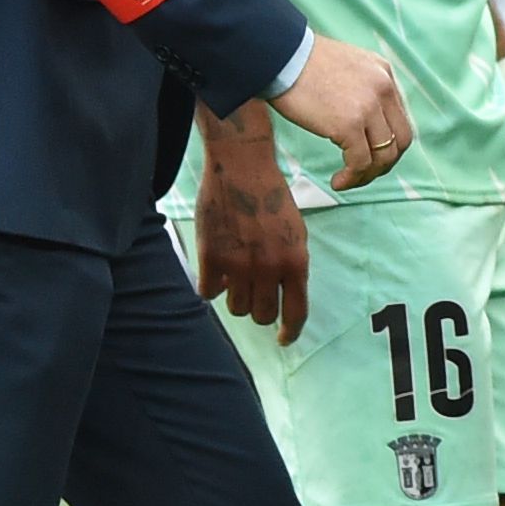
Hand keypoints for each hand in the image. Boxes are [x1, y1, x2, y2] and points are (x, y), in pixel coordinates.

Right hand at [194, 122, 314, 341]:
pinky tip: (216, 271)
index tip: (283, 339)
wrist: (241, 166)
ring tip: (236, 277)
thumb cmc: (271, 197)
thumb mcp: (295, 232)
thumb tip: (284, 298)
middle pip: (261, 315)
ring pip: (236, 307)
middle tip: (254, 295)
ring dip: (236, 298)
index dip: (289, 332)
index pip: (296, 312)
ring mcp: (238, 263)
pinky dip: (212, 286)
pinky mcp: (211, 256)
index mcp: (296, 261)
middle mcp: (269, 267)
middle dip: (259, 311)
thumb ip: (291, 266)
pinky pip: (209, 293)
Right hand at [271, 35, 413, 190]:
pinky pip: (360, 162)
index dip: (388, 142)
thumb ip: (362, 88)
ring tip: (348, 180)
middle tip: (364, 172)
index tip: (370, 155)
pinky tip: (338, 181)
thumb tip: (362, 120)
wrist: (280, 57)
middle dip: (384, 163)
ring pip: (384, 155)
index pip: (400, 118)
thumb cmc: (300, 63)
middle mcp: (383, 89)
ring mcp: (369, 107)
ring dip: (368, 175)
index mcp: (384, 73)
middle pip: (401, 140)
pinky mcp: (350, 125)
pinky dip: (352, 177)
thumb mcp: (346, 65)